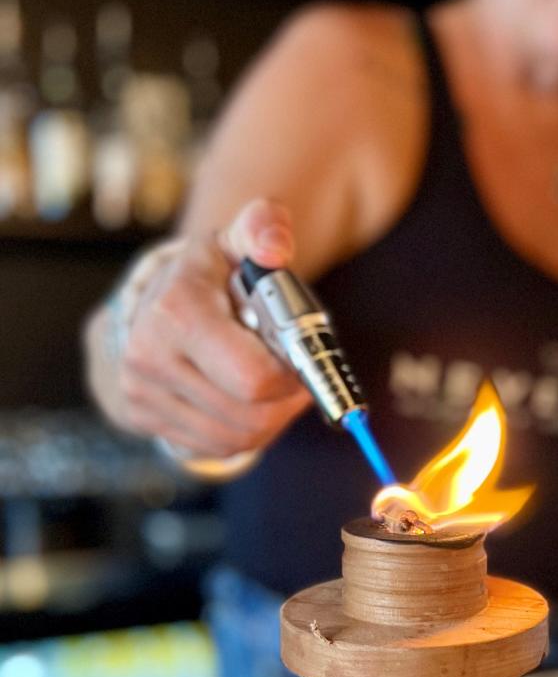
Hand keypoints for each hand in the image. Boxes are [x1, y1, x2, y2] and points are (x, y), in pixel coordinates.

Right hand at [85, 199, 311, 458]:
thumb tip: (274, 247)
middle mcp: (148, 356)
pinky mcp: (140, 418)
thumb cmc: (208, 276)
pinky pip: (214, 447)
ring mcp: (140, 392)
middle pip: (250, 416)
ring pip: (236, 439)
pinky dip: (244, 433)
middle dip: (286, 402)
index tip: (298, 357)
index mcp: (177, 310)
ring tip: (274, 388)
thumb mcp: (235, 242)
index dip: (292, 375)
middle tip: (296, 378)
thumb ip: (263, 229)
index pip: (254, 377)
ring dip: (270, 420)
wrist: (145, 303)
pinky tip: (246, 402)